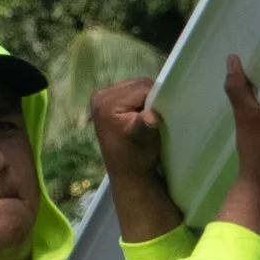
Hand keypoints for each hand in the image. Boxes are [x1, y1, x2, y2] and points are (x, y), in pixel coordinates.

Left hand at [88, 75, 181, 242]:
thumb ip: (144, 125)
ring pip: (138, 87)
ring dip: (148, 100)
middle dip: (151, 99)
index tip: (159, 119)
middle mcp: (100, 95)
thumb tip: (151, 117)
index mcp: (105, 101)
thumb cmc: (136, 158)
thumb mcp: (143, 141)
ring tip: (147, 119)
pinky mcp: (109, 102)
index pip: (141, 88)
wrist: (129, 175)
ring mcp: (103, 97)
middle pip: (139, 84)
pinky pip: (133, 93)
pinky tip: (141, 117)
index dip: (156, 101)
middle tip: (154, 120)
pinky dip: (141, 102)